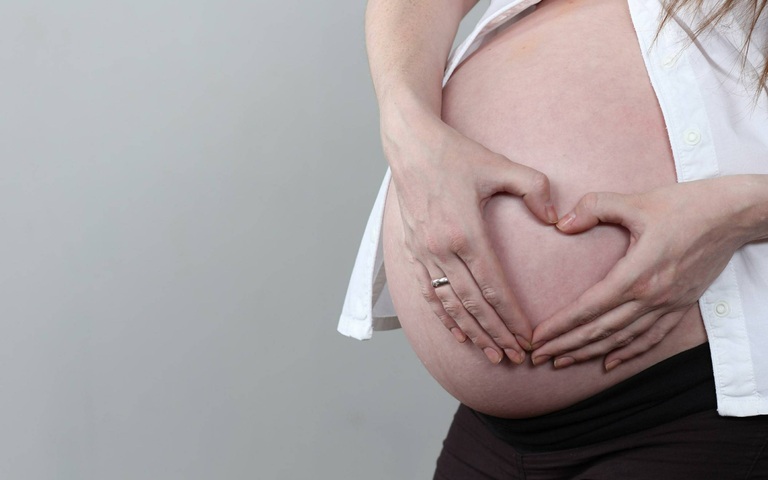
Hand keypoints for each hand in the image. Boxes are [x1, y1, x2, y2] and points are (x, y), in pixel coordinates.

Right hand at [388, 118, 557, 363]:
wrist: (409, 145)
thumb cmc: (455, 154)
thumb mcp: (499, 165)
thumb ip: (534, 187)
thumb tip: (556, 217)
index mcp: (465, 233)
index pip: (494, 288)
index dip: (512, 318)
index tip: (528, 339)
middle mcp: (441, 250)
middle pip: (473, 305)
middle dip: (496, 334)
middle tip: (515, 357)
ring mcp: (424, 253)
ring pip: (450, 305)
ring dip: (472, 332)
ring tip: (491, 354)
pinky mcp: (413, 252)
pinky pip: (428, 293)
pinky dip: (444, 317)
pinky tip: (458, 333)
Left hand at [530, 178, 753, 370]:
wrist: (734, 214)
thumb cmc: (685, 205)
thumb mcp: (636, 201)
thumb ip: (595, 208)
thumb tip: (561, 223)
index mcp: (637, 274)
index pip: (590, 308)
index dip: (561, 326)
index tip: (537, 337)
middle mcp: (652, 297)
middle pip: (601, 330)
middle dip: (567, 346)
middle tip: (538, 356)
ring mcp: (668, 305)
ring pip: (623, 339)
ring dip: (591, 353)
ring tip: (563, 362)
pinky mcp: (681, 305)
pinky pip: (652, 337)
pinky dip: (629, 353)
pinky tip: (610, 363)